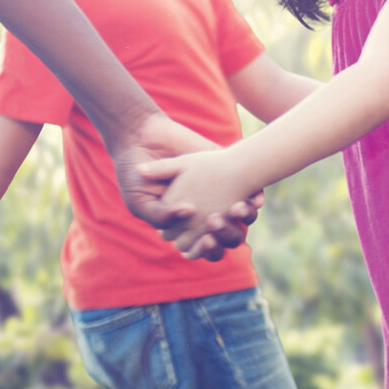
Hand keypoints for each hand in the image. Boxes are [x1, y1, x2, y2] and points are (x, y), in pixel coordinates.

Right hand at [112, 113, 259, 259]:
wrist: (140, 138)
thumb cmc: (134, 175)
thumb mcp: (140, 201)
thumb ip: (160, 216)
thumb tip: (188, 213)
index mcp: (184, 227)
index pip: (204, 248)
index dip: (208, 249)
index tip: (207, 240)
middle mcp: (203, 213)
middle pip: (226, 238)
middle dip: (227, 234)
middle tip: (217, 221)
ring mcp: (216, 193)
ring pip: (241, 218)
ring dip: (243, 217)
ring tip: (236, 208)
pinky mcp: (225, 171)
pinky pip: (250, 191)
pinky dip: (254, 198)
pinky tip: (254, 199)